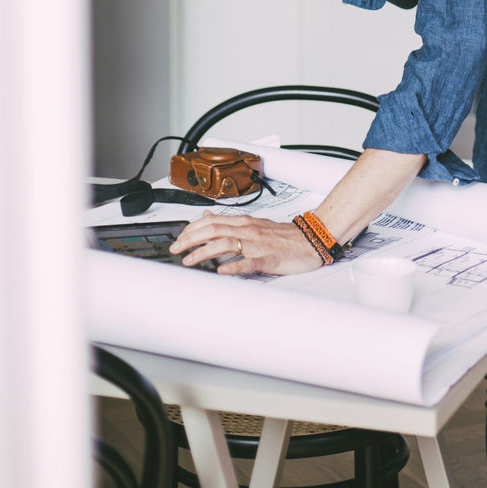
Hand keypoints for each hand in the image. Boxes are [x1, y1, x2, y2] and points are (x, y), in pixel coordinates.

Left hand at [169, 211, 323, 275]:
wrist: (311, 239)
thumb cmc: (283, 236)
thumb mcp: (254, 223)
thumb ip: (230, 222)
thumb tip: (207, 216)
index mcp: (245, 222)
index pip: (212, 222)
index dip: (192, 229)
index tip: (178, 239)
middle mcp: (248, 230)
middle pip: (214, 230)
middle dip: (191, 239)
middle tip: (175, 250)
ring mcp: (258, 244)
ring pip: (226, 244)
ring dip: (204, 252)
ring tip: (189, 261)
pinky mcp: (268, 258)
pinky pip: (249, 262)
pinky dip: (233, 266)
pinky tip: (221, 271)